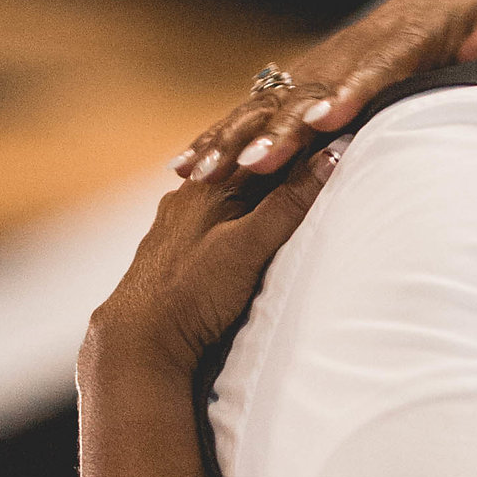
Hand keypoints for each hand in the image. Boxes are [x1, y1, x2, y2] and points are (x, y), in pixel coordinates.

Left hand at [84, 153, 326, 381]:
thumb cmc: (191, 292)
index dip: (303, 141)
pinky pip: (220, 219)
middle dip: (285, 161)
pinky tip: (250, 224)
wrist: (140, 342)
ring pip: (232, 193)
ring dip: (264, 188)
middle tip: (327, 153)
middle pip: (249, 169)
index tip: (336, 134)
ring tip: (295, 186)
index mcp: (209, 185)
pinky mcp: (177, 252)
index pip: (266, 149)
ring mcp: (179, 224)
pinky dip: (244, 214)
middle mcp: (189, 197)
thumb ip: (287, 204)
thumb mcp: (247, 245)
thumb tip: (331, 155)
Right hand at [174, 0, 476, 183]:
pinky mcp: (298, 85)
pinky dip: (220, 136)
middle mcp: (346, 54)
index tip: (327, 119)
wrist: (447, 2)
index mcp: (396, 43)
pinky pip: (253, 112)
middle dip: (279, 131)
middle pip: (306, 95)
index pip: (372, 70)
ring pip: (267, 106)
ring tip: (202, 174)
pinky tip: (188, 165)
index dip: (349, 92)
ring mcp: (316, 69)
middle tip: (255, 163)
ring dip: (234, 140)